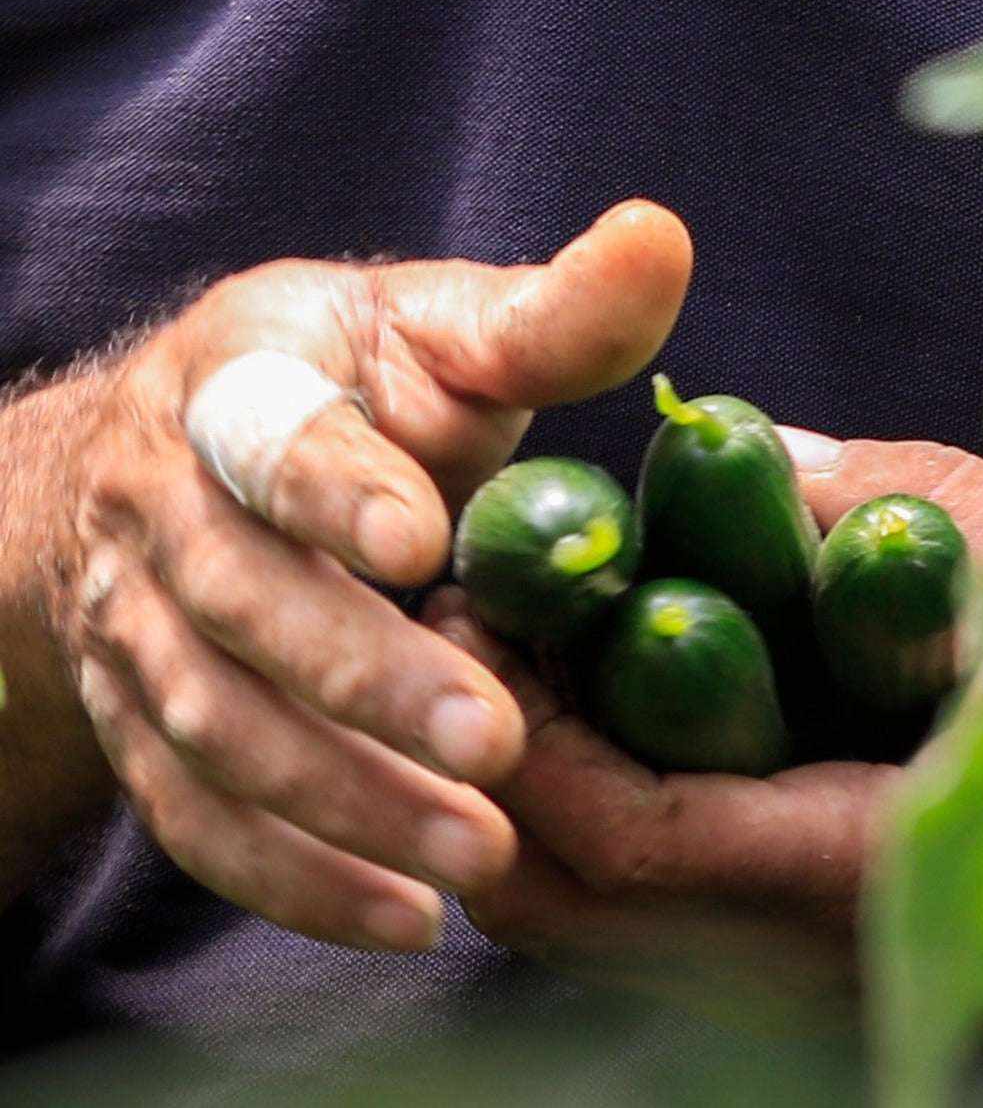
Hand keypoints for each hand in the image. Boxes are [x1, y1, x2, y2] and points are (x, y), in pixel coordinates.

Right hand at [36, 200, 690, 946]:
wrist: (189, 467)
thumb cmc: (350, 392)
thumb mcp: (436, 333)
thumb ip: (546, 314)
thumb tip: (664, 236)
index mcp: (238, 388)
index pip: (270, 438)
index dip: (336, 487)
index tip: (424, 540)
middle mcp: (166, 511)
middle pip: (244, 607)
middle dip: (368, 681)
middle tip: (499, 742)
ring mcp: (144, 631)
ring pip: (220, 732)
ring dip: (346, 803)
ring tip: (480, 856)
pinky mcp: (150, 728)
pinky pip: (200, 820)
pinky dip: (296, 879)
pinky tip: (408, 918)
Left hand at [422, 432, 982, 1025]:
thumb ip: (872, 501)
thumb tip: (747, 451)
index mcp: (853, 870)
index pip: (623, 837)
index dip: (528, 731)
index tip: (478, 617)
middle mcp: (790, 960)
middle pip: (559, 902)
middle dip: (486, 768)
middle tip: (475, 635)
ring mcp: (777, 980)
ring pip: (581, 919)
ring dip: (523, 796)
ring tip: (522, 665)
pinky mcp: (778, 965)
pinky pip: (632, 915)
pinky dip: (582, 821)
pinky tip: (604, 720)